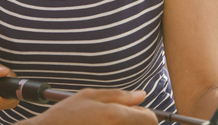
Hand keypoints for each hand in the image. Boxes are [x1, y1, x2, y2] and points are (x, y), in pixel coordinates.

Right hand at [24, 88, 157, 124]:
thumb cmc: (66, 115)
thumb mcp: (90, 95)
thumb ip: (119, 95)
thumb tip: (142, 95)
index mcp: (117, 116)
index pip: (151, 120)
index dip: (143, 114)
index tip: (131, 113)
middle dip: (133, 122)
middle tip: (113, 119)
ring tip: (103, 123)